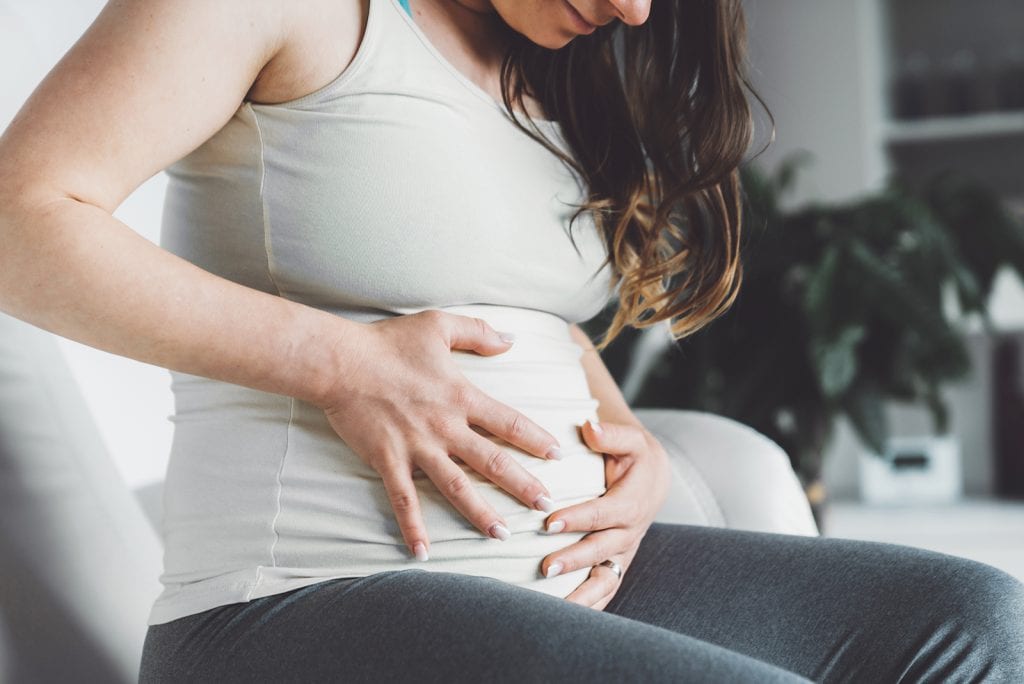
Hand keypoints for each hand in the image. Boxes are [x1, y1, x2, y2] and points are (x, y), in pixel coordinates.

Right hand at [318, 309, 563, 560]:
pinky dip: (413, 528)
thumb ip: (478, 332)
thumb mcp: (439, 325)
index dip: (536, 440)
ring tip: (502, 534)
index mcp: (461, 396)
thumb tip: (511, 339)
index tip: (557, 457)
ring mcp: (417, 447)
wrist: (340, 361)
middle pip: (493, 462)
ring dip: (481, 513)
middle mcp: (445, 427)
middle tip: (546, 506)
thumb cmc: (388, 342)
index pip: (509, 423)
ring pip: (457, 487)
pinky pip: (404, 500)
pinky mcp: (388, 460)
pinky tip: (424, 553)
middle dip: (523, 486)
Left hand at [541, 418, 670, 609]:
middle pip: (602, 551)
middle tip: (544, 568)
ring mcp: (624, 552)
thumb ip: (610, 434)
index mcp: (632, 501)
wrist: (653, 478)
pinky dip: (587, 606)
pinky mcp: (617, 563)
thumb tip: (589, 428)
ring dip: (581, 594)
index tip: (549, 522)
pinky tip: (562, 618)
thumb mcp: (629, 439)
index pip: (603, 513)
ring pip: (606, 579)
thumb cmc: (634, 456)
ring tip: (553, 605)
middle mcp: (630, 531)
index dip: (578, 519)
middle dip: (574, 560)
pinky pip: (605, 589)